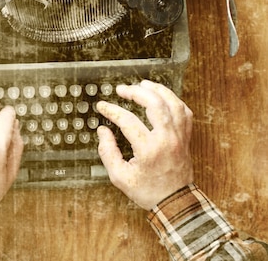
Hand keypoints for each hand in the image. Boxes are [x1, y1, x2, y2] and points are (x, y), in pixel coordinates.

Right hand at [96, 80, 193, 209]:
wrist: (174, 202)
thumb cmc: (147, 191)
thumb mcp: (119, 177)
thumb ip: (108, 152)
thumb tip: (103, 131)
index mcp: (148, 149)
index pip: (127, 120)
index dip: (111, 110)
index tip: (102, 107)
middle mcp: (166, 139)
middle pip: (154, 104)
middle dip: (136, 92)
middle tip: (122, 89)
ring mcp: (179, 137)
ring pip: (172, 104)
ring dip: (158, 90)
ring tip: (143, 85)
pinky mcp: (186, 138)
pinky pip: (184, 112)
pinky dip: (173, 101)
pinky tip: (162, 97)